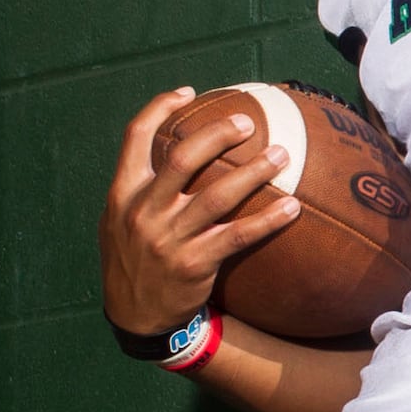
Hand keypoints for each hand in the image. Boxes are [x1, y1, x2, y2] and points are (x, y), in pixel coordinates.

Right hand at [100, 88, 299, 335]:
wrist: (135, 318)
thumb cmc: (134, 261)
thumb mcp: (118, 221)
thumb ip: (142, 188)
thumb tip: (178, 149)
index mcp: (123, 193)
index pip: (135, 137)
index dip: (161, 108)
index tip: (189, 92)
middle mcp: (144, 211)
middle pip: (183, 159)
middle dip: (217, 134)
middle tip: (246, 122)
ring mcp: (169, 238)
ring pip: (217, 195)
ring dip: (253, 172)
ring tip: (281, 154)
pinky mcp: (194, 264)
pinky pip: (238, 236)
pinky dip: (267, 220)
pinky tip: (292, 208)